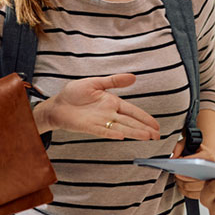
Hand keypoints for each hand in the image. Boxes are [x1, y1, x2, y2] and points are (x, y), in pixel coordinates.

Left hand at [35, 73, 160, 139]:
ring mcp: (100, 121)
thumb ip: (114, 81)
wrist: (57, 104)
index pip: (133, 111)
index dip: (145, 118)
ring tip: (148, 137)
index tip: (156, 125)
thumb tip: (133, 77)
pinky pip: (104, 131)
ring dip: (134, 132)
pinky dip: (113, 133)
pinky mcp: (90, 127)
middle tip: (157, 136)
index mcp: (112, 102)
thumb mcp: (95, 83)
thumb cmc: (74, 93)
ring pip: (121, 128)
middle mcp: (109, 113)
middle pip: (130, 122)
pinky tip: (123, 136)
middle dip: (144, 128)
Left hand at [169, 138, 214, 198]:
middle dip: (183, 177)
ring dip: (183, 184)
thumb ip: (179, 147)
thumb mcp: (187, 142)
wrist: (206, 155)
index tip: (177, 165)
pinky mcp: (206, 190)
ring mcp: (210, 181)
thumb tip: (172, 159)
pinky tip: (180, 185)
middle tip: (176, 173)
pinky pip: (193, 195)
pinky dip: (184, 191)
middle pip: (196, 179)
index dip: (186, 165)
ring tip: (177, 178)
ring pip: (194, 188)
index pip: (197, 162)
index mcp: (208, 156)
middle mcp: (212, 170)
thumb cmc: (195, 148)